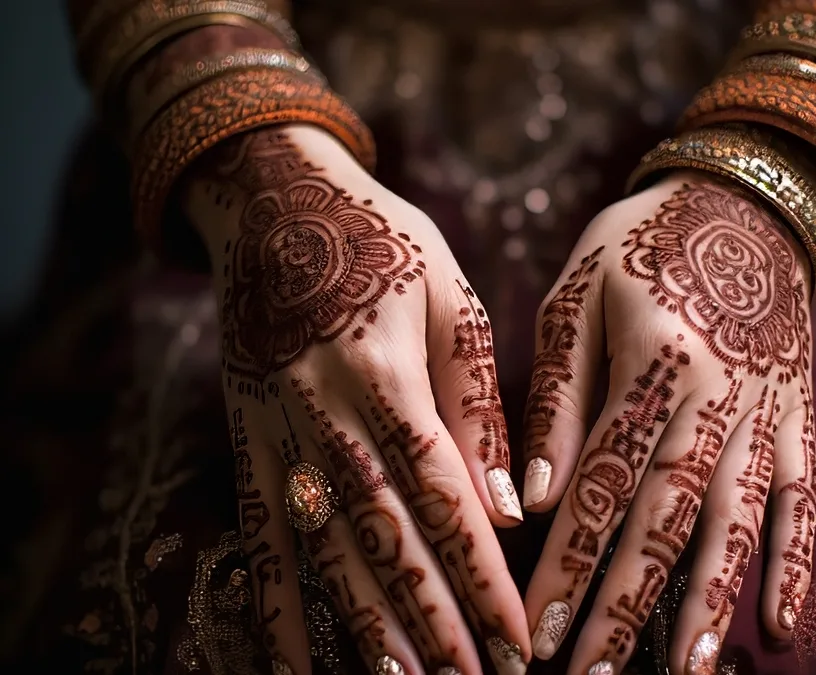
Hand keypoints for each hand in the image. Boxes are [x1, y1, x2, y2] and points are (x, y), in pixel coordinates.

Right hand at [183, 125, 530, 674]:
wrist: (273, 205)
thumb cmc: (382, 241)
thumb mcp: (449, 295)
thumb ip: (476, 399)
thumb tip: (504, 503)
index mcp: (385, 373)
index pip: (440, 494)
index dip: (478, 574)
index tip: (515, 637)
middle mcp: (323, 415)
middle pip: (384, 537)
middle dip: (433, 619)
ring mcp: (275, 435)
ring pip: (322, 549)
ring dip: (363, 627)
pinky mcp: (247, 445)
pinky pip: (258, 538)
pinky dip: (271, 609)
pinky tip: (289, 670)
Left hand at [521, 173, 815, 673]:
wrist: (743, 203)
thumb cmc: (640, 244)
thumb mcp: (578, 297)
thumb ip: (561, 395)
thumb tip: (544, 494)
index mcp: (654, 365)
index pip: (602, 485)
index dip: (568, 563)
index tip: (535, 626)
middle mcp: (717, 400)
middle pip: (667, 521)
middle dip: (626, 605)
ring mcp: (766, 414)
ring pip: (735, 525)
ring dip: (709, 605)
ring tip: (684, 674)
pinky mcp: (797, 419)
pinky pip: (800, 501)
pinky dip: (793, 565)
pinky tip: (778, 627)